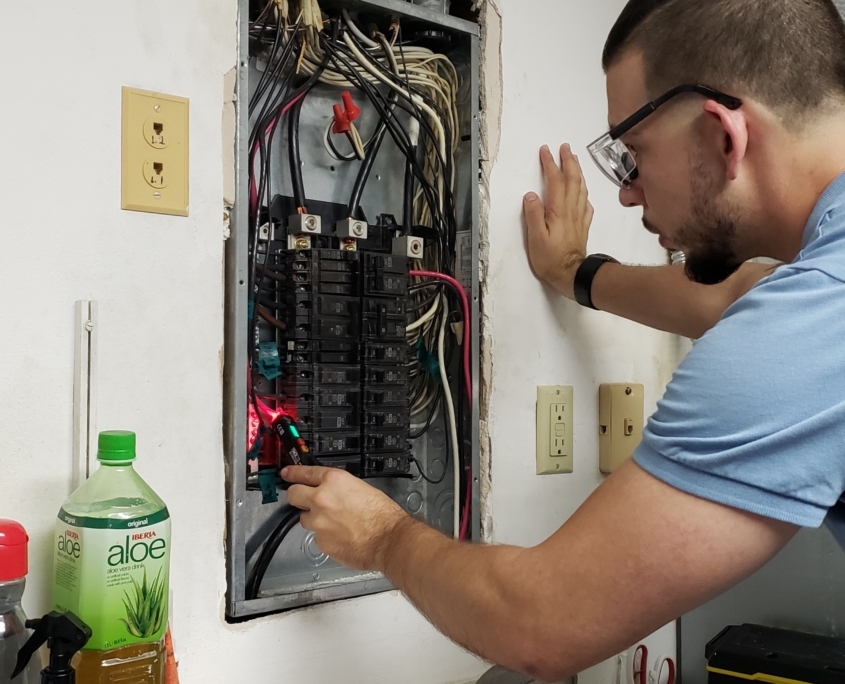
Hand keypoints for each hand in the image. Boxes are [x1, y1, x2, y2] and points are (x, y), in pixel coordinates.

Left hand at [283, 465, 407, 570]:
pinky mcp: (320, 542)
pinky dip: (326, 536)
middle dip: (297, 496)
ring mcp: (318, 522)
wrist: (388, 539)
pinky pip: (317, 536)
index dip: (293, 473)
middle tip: (304, 499)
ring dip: (315, 519)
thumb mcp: (362, 487)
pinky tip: (342, 536)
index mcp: (333, 481)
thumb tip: (331, 492)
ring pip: (305, 519)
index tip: (287, 474)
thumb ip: (340, 488)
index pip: (304, 473)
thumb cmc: (382, 514)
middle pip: (294, 495)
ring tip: (335, 523)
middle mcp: (321, 499)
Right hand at [523, 144, 594, 298]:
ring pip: (581, 188)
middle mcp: (571, 210)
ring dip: (578, 172)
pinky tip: (582, 192)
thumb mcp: (536, 237)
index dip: (550, 164)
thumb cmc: (551, 258)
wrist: (572, 274)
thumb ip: (533, 214)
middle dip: (568, 161)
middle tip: (565, 147)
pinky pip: (586, 204)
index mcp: (558, 210)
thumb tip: (531, 194)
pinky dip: (583, 192)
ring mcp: (579, 217)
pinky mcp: (582, 226)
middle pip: (572, 180)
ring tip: (574, 160)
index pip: (555, 181)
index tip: (546, 151)